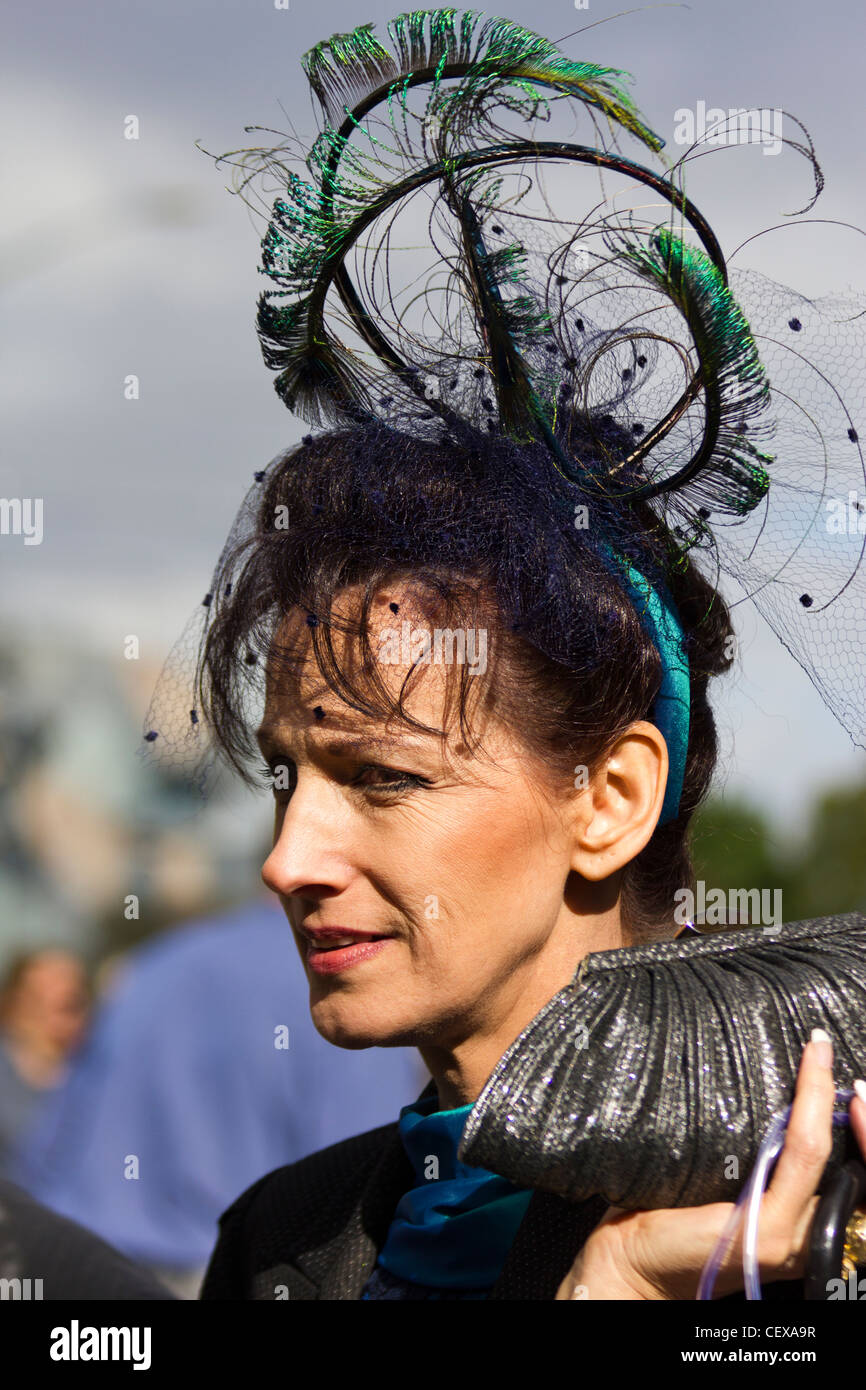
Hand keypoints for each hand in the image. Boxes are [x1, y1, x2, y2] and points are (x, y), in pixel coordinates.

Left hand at [556, 1030, 865, 1299]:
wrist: (628, 1266)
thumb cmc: (665, 1217)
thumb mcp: (718, 1181)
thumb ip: (751, 1155)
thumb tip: (752, 1088)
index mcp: (796, 1221)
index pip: (842, 1169)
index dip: (851, 1122)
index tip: (827, 1061)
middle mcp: (804, 1232)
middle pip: (848, 1164)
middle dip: (851, 1109)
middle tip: (824, 1045)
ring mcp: (789, 1235)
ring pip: (826, 1151)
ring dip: (824, 1092)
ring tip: (818, 1046)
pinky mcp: (769, 1230)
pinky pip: (801, 1155)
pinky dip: (808, 1107)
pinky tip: (808, 1071)